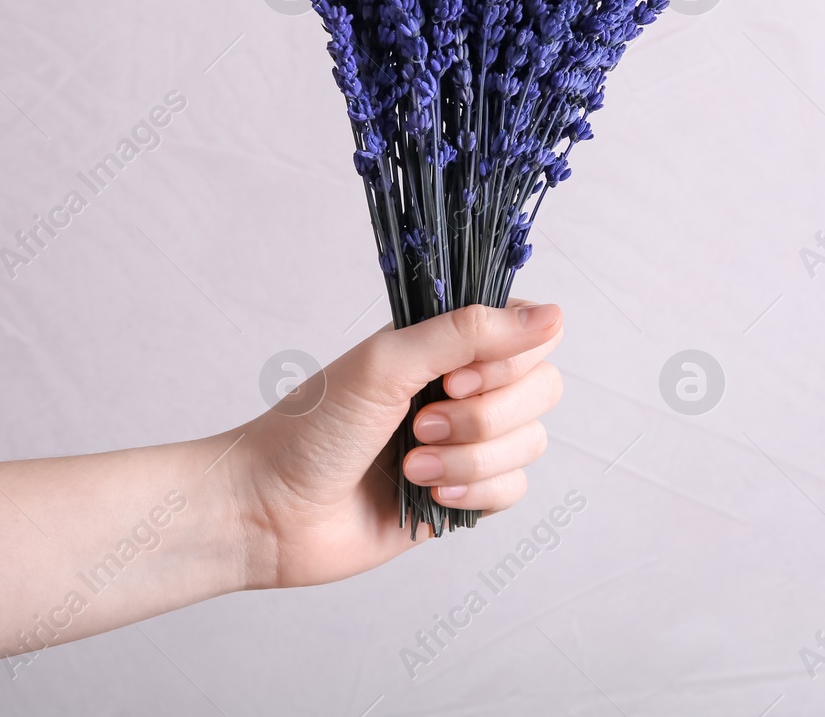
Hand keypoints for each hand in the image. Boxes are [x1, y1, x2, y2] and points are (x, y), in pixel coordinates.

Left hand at [222, 301, 564, 589]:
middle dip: (485, 417)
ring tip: (411, 466)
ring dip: (469, 459)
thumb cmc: (313, 427)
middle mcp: (463, 386)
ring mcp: (467, 442)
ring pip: (529, 443)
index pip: (530, 333)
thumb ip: (469, 332)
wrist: (271, 510)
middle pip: (542, 389)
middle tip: (420, 423)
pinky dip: (472, 493)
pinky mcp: (464, 495)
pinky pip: (513, 489)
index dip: (509, 359)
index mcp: (445, 343)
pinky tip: (428, 495)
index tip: (456, 378)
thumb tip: (553, 315)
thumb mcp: (389, 362)